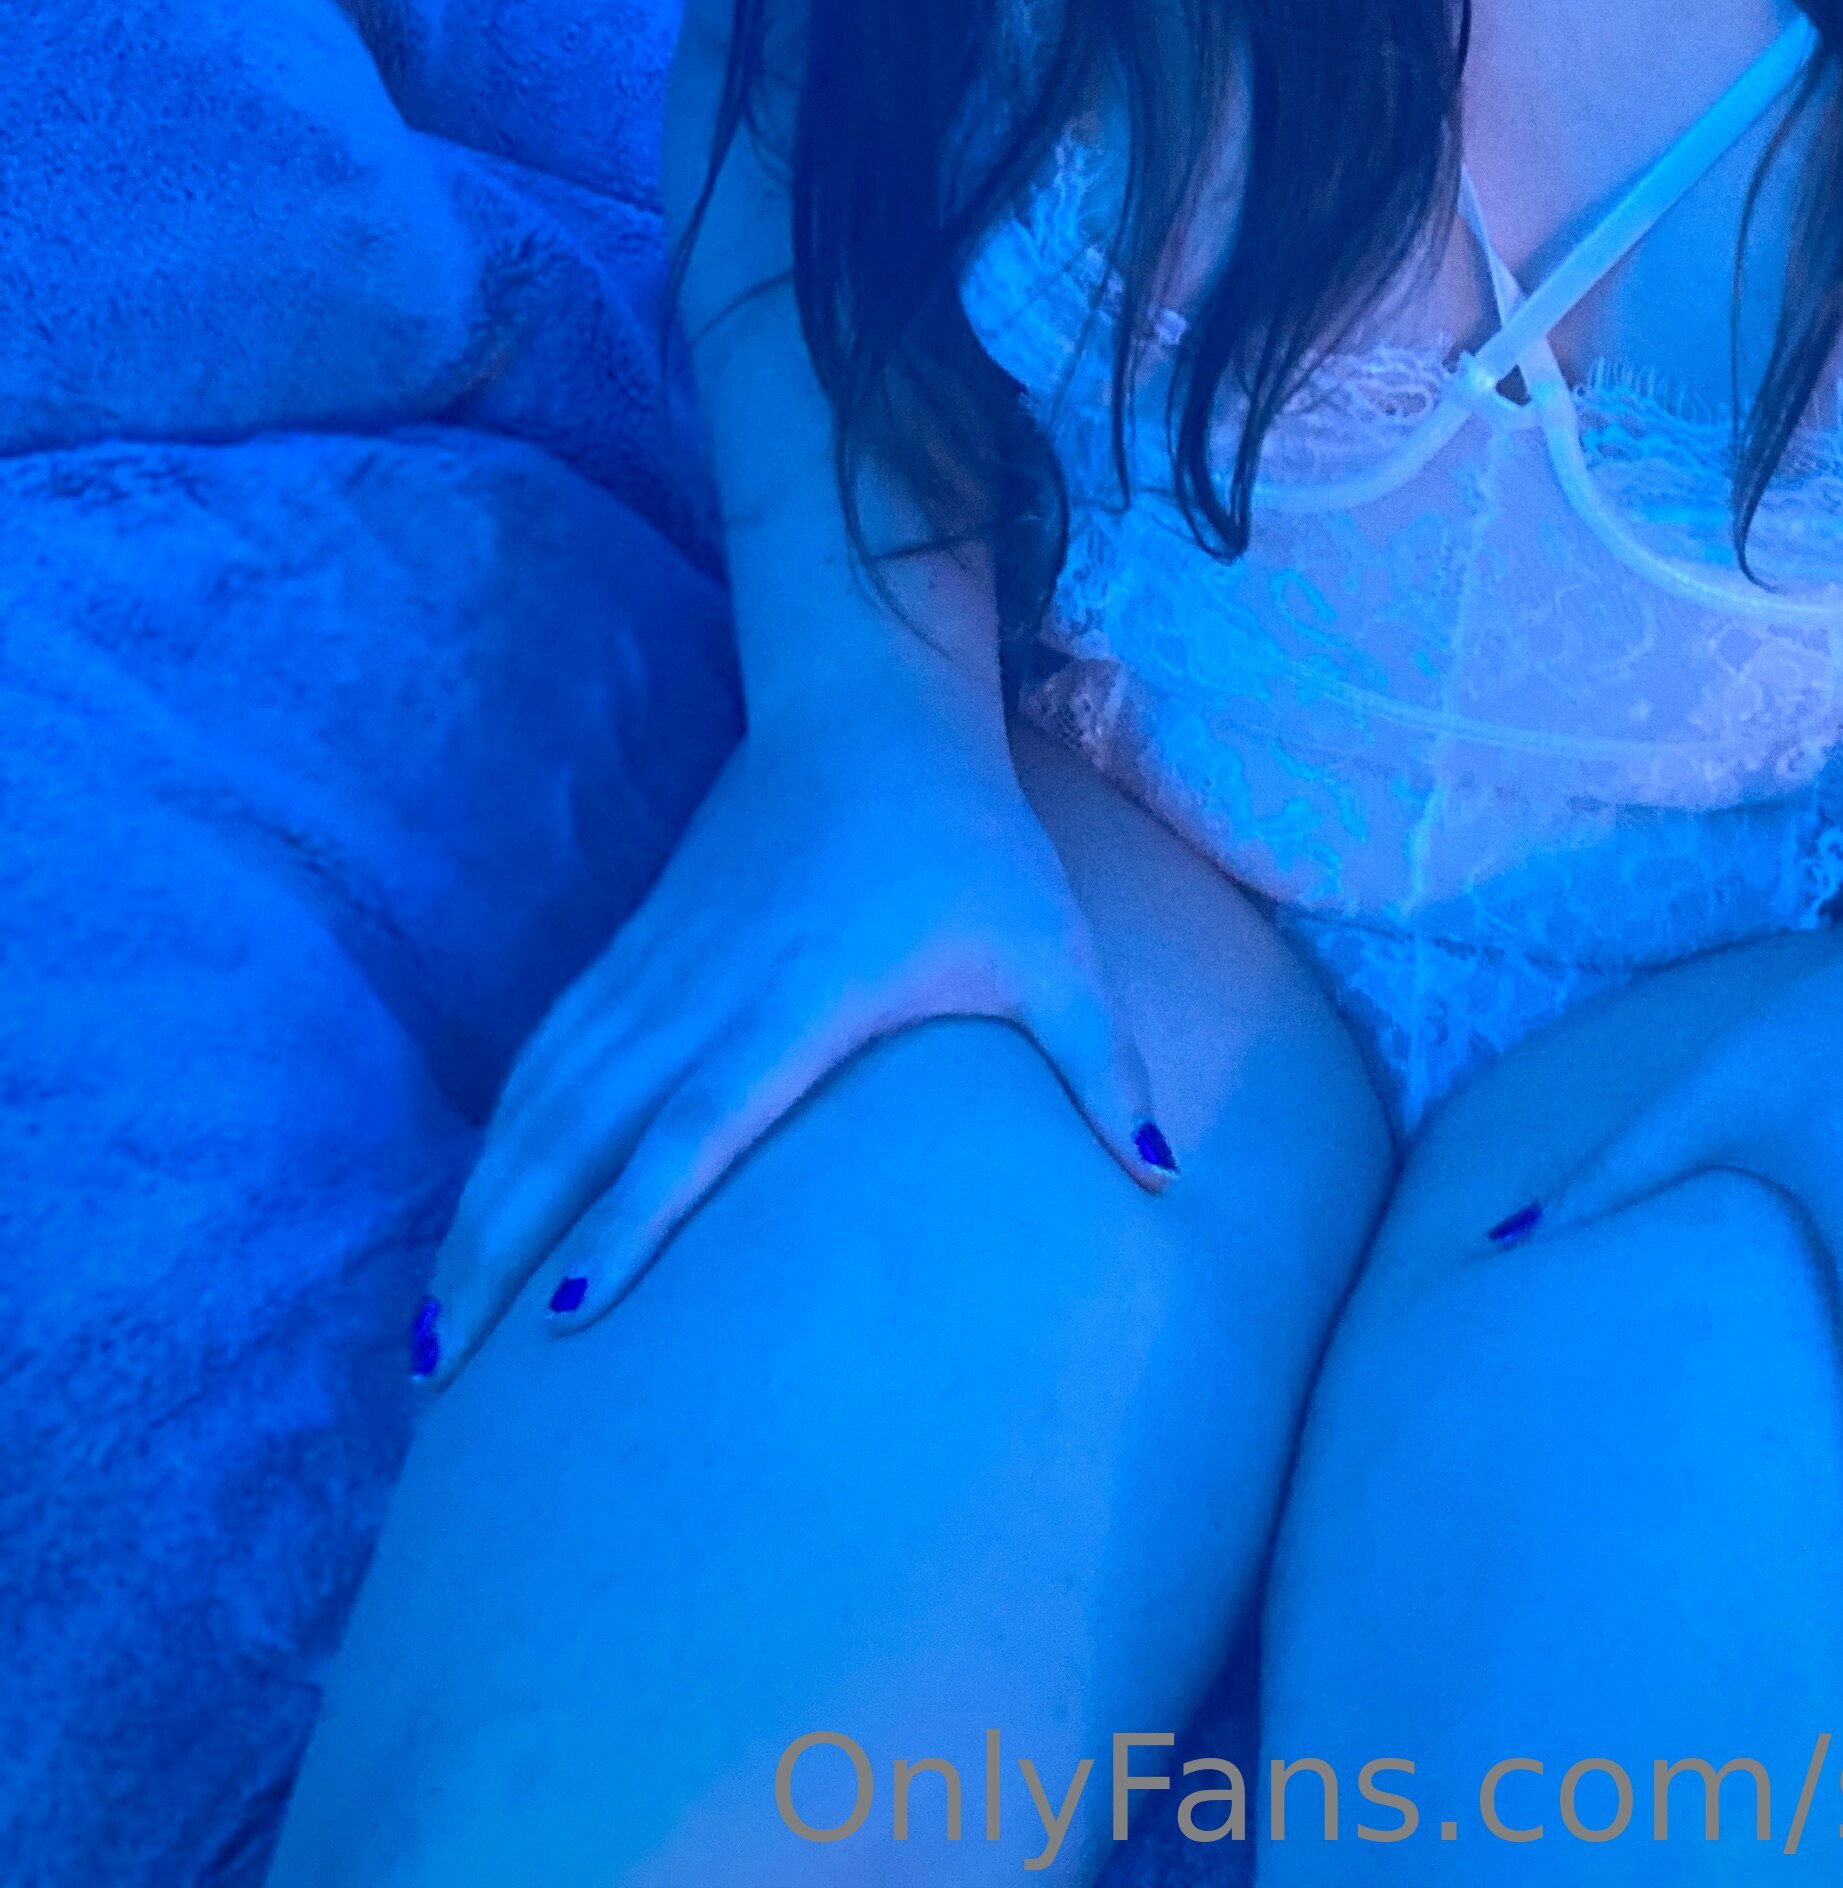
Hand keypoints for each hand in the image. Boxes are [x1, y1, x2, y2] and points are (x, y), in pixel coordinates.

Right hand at [411, 707, 1173, 1388]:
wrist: (871, 713)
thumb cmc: (971, 845)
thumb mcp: (1053, 947)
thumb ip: (1103, 1065)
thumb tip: (1166, 1177)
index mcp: (800, 999)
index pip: (697, 1123)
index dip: (633, 1219)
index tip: (571, 1316)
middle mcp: (706, 989)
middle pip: (580, 1131)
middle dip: (506, 1250)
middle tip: (444, 1372)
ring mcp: (656, 968)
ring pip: (543, 1100)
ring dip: (482, 1208)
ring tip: (433, 1332)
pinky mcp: (631, 950)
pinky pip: (544, 1057)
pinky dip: (499, 1137)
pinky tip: (473, 1210)